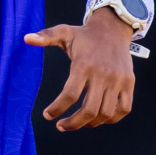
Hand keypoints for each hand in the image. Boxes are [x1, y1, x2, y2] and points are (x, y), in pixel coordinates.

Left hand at [24, 7, 136, 131]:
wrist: (113, 28)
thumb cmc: (84, 34)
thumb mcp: (63, 31)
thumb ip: (45, 36)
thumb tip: (26, 38)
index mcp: (83, 64)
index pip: (69, 95)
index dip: (57, 109)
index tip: (47, 115)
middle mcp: (103, 74)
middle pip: (89, 110)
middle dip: (73, 123)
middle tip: (61, 126)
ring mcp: (118, 80)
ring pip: (106, 113)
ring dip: (90, 124)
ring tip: (78, 123)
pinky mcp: (129, 83)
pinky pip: (124, 109)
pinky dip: (112, 119)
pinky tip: (99, 119)